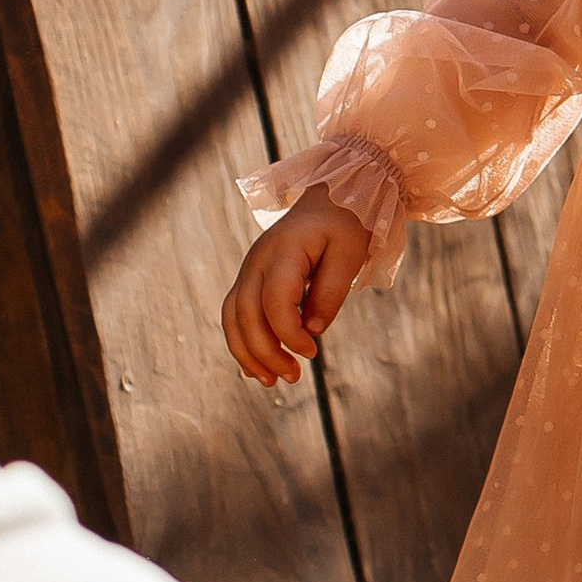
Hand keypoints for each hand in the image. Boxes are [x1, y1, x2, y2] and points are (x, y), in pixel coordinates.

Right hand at [222, 191, 375, 386]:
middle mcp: (257, 261)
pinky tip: (259, 368)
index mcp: (284, 251)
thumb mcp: (349, 255)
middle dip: (265, 352)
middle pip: (246, 313)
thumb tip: (312, 330)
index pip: (274, 299)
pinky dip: (242, 343)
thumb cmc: (343, 227)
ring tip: (271, 381)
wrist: (329, 200)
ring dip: (247, 353)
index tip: (312, 352)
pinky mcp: (249, 280)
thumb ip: (330, 293)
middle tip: (294, 377)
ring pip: (232, 317)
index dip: (288, 332)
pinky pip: (234, 315)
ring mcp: (249, 270)